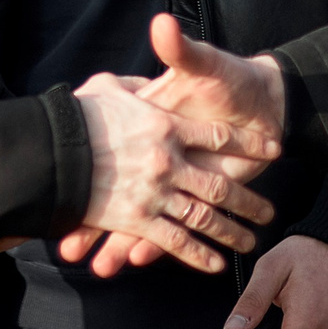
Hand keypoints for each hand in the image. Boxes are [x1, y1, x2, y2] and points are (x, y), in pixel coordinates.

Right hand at [74, 72, 278, 274]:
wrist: (54, 149)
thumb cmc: (81, 115)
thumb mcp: (109, 86)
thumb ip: (137, 82)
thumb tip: (149, 65)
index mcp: (166, 125)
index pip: (218, 135)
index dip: (247, 141)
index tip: (272, 147)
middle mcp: (169, 160)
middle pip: (219, 183)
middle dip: (246, 201)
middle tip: (267, 213)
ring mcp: (157, 193)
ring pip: (204, 216)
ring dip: (230, 230)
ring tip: (252, 241)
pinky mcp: (140, 220)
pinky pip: (175, 240)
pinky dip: (197, 254)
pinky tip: (216, 263)